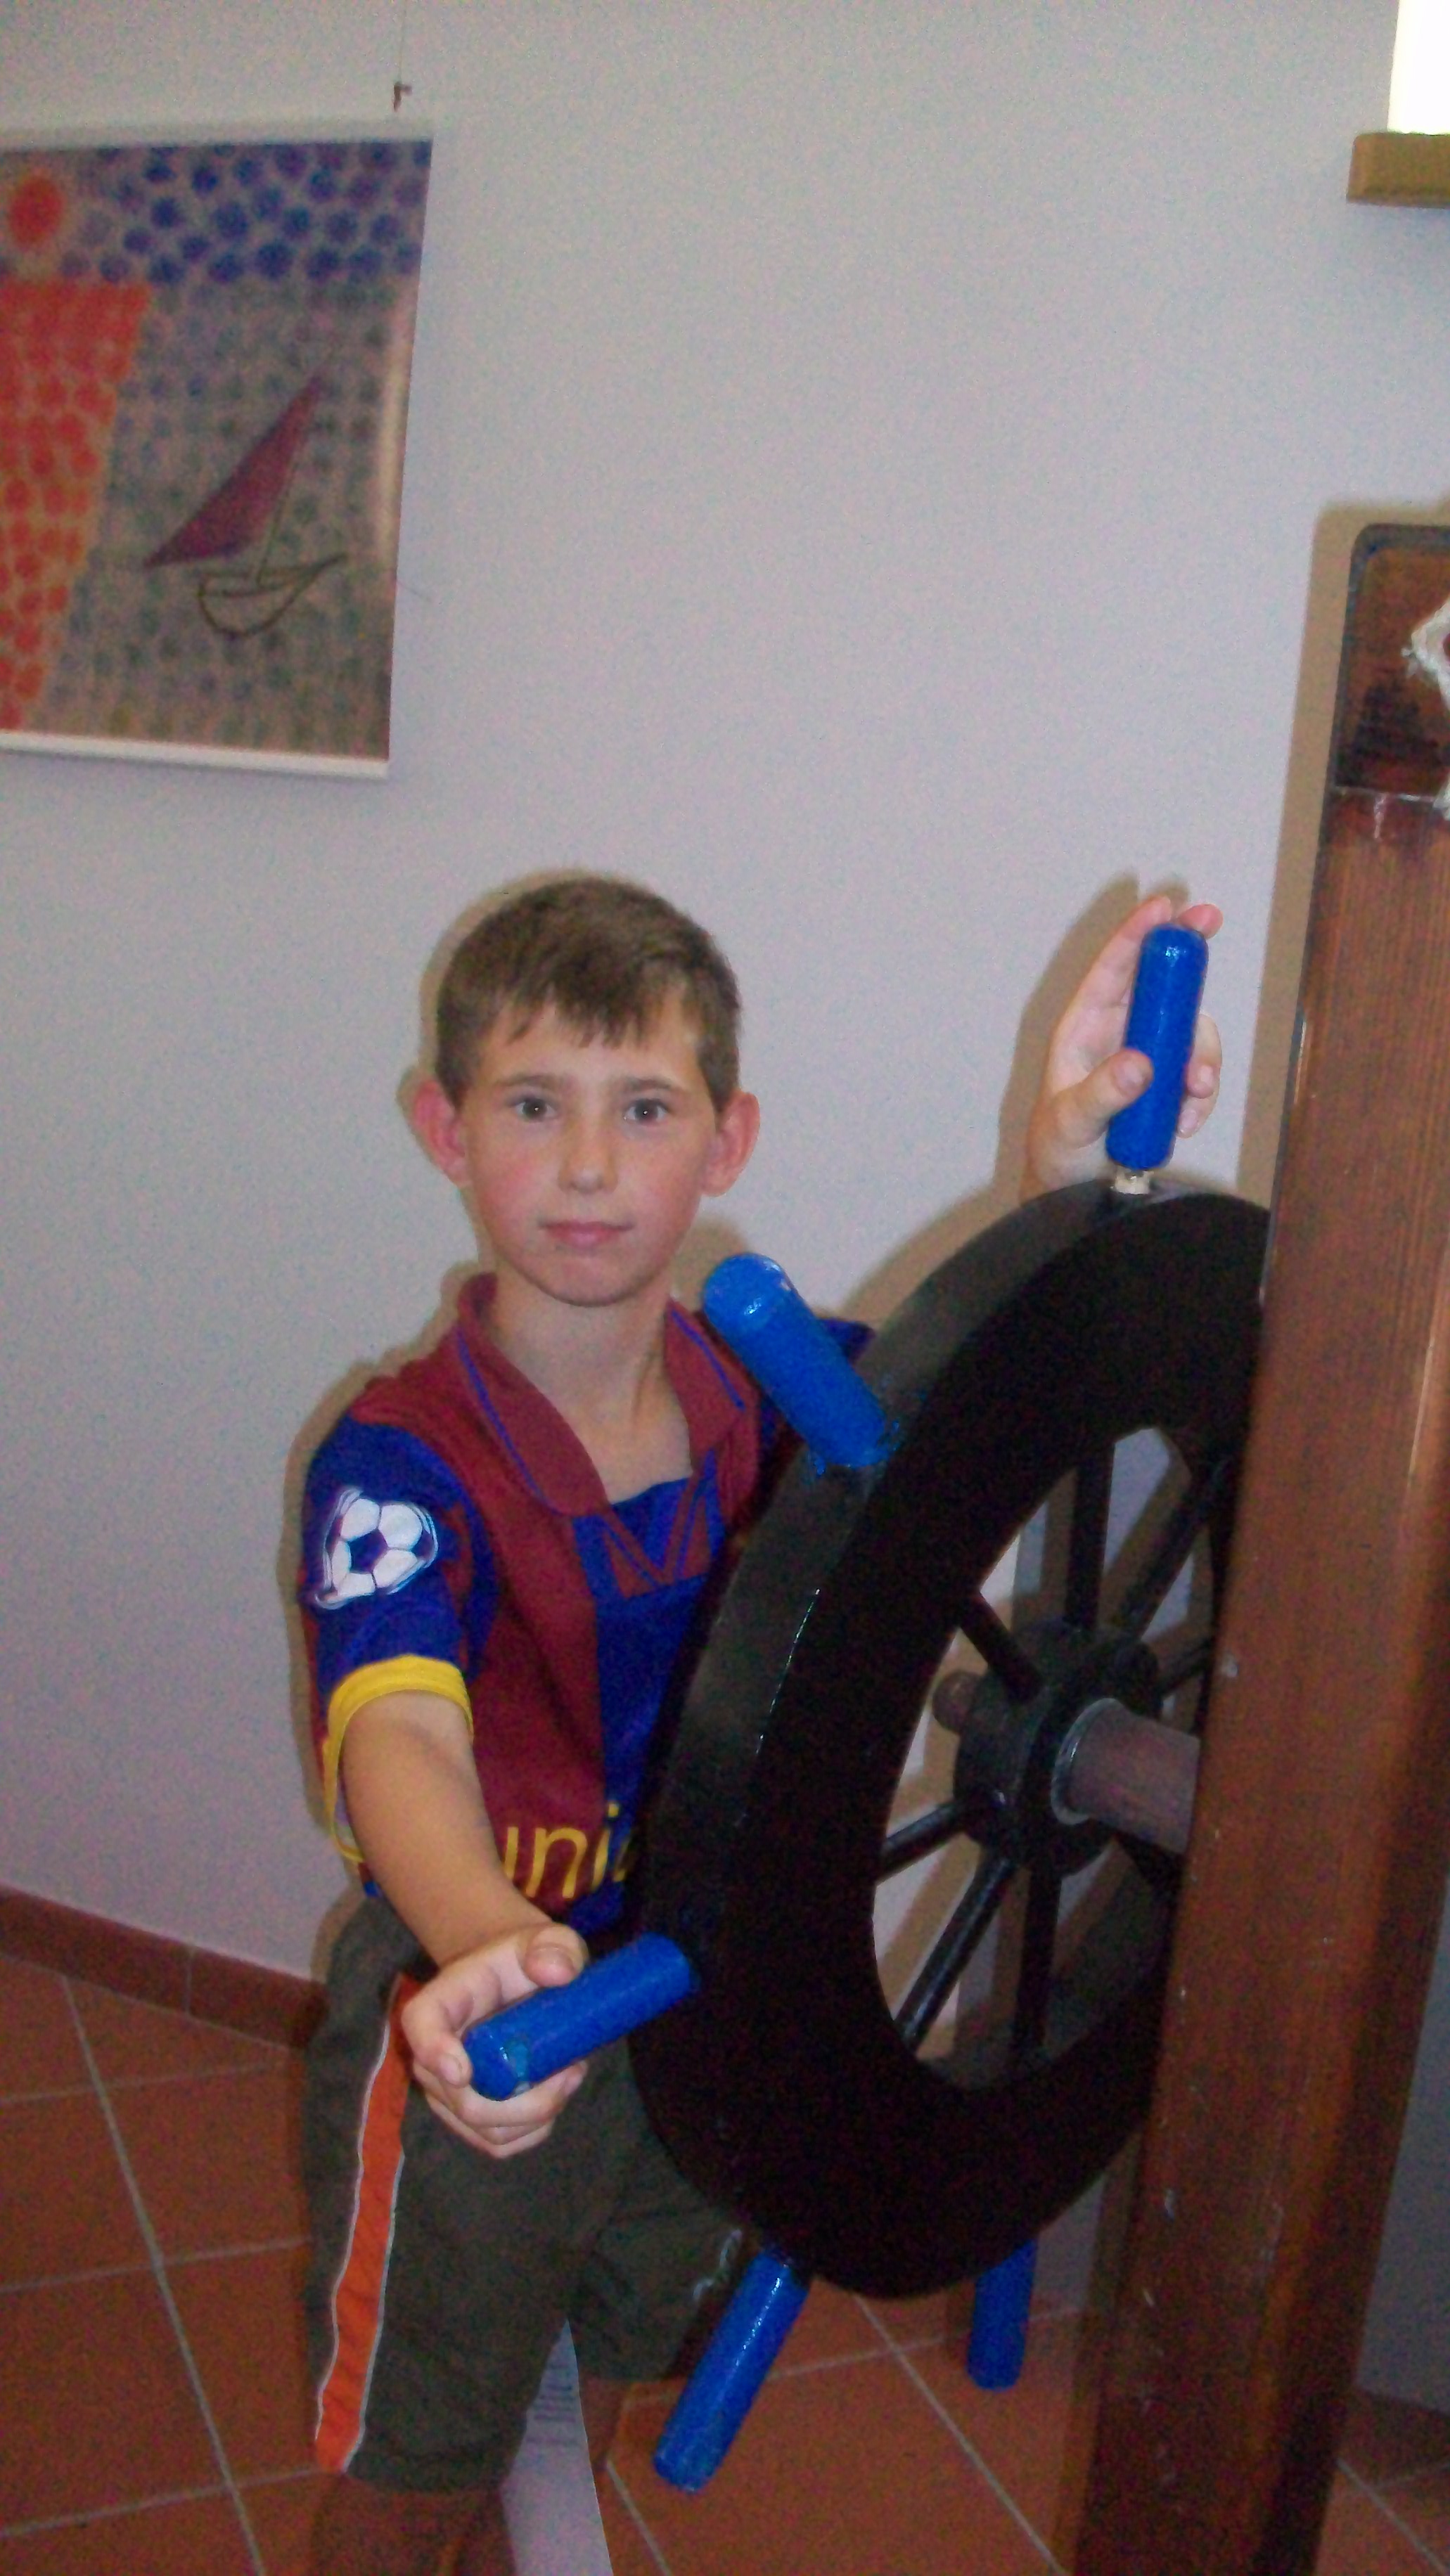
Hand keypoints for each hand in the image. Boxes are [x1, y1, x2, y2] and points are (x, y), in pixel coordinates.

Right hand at [401, 1921, 589, 2158]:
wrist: (512, 1983)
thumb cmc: (524, 1961)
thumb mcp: (547, 1939)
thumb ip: (555, 1946)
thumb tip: (557, 1972)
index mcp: (443, 1999)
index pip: (421, 2024)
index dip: (435, 2050)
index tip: (463, 2070)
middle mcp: (433, 2054)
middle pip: (464, 2099)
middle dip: (526, 2100)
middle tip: (571, 2070)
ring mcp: (447, 2092)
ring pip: (487, 2129)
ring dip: (538, 2113)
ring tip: (569, 2074)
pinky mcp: (468, 2119)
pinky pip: (499, 2143)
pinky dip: (534, 2129)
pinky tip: (554, 2096)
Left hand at [1022, 895, 1221, 1193]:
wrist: (1075, 1196)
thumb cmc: (1058, 1152)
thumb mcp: (1072, 1125)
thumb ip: (1103, 1095)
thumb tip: (1141, 1063)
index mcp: (1083, 1029)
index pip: (1112, 970)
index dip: (1137, 933)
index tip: (1164, 904)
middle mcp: (1118, 1033)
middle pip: (1160, 981)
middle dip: (1187, 952)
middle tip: (1211, 919)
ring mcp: (1148, 1056)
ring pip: (1189, 1027)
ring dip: (1201, 1054)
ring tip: (1192, 1096)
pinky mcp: (1169, 1084)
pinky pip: (1199, 1072)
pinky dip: (1201, 1094)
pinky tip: (1184, 1123)